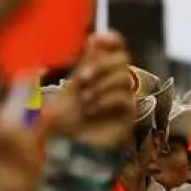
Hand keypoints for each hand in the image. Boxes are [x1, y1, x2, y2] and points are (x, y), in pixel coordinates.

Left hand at [44, 32, 135, 150]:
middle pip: (123, 58)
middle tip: (84, 78)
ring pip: (124, 78)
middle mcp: (113, 83)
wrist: (63, 151)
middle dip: (102, 65)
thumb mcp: (69, 89)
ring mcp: (122, 100)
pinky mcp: (127, 117)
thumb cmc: (62, 123)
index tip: (98, 39)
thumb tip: (94, 39)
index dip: (111, 40)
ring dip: (101, 86)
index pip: (116, 48)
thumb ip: (85, 65)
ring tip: (84, 100)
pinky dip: (106, 101)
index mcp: (98, 72)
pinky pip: (125, 99)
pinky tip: (91, 110)